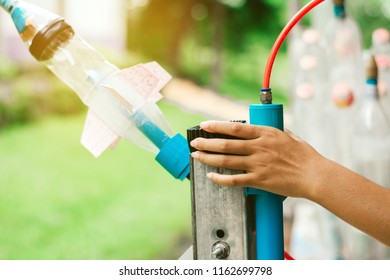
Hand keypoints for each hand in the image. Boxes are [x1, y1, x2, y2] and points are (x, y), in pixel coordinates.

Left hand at [190, 121, 328, 198]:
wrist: (315, 176)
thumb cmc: (305, 156)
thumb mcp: (290, 136)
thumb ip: (275, 132)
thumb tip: (266, 129)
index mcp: (266, 134)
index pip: (235, 128)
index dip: (217, 126)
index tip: (204, 125)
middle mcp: (259, 148)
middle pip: (226, 144)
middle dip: (206, 143)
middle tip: (194, 143)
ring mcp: (258, 165)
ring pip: (227, 161)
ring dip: (208, 158)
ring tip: (196, 156)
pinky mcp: (259, 181)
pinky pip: (235, 180)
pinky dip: (220, 179)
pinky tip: (211, 176)